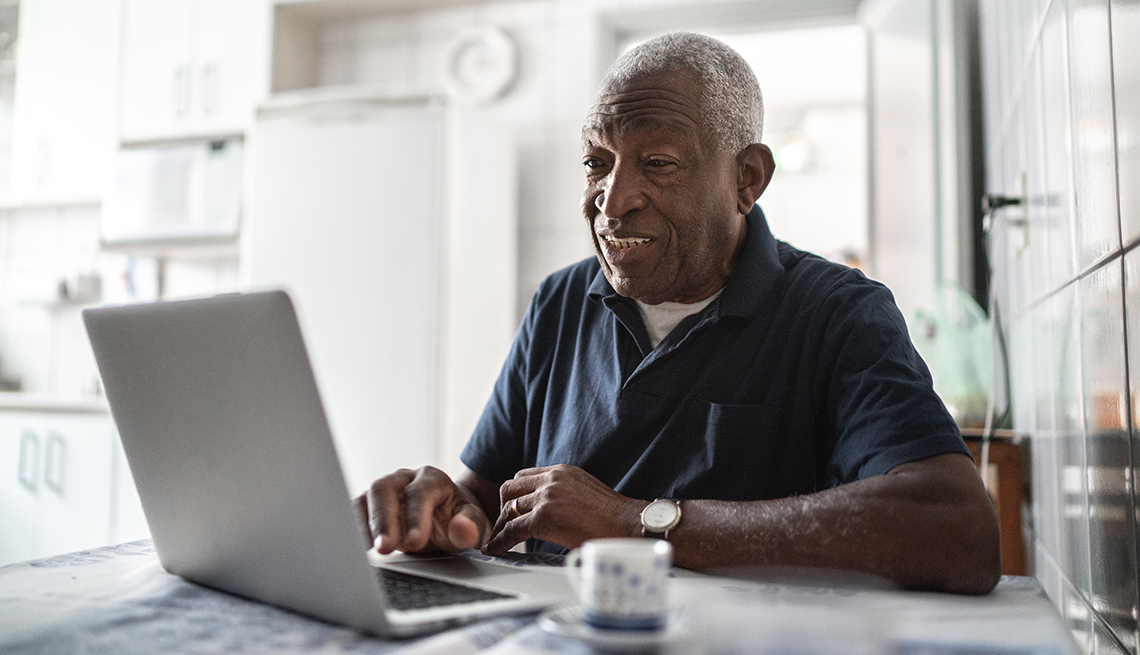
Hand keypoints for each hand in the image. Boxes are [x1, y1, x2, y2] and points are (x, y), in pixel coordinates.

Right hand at [354, 466, 491, 554]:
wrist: (448, 519)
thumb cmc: (459, 520)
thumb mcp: (473, 524)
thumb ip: (470, 526)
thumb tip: (463, 531)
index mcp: (432, 479)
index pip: (420, 493)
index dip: (416, 516)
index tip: (414, 542)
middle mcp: (404, 479)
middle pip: (385, 489)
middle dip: (384, 519)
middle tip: (386, 548)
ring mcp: (385, 491)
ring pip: (366, 498)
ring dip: (365, 524)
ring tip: (368, 551)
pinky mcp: (370, 505)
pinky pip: (356, 511)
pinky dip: (354, 529)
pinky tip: (356, 549)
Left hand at [483, 464, 643, 554]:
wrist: (628, 524)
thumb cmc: (614, 516)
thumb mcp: (585, 491)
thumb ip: (566, 494)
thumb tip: (556, 509)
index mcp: (562, 471)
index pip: (525, 477)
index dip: (516, 495)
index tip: (513, 509)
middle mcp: (551, 479)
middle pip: (510, 488)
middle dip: (504, 507)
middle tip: (504, 524)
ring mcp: (546, 497)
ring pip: (509, 509)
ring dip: (501, 526)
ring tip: (498, 540)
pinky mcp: (543, 517)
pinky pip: (512, 530)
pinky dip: (500, 541)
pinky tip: (496, 549)